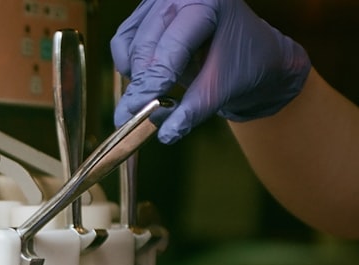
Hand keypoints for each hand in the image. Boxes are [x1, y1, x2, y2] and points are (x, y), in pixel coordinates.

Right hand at [111, 0, 309, 143]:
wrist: (257, 56)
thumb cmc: (246, 66)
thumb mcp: (221, 90)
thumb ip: (192, 111)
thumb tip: (165, 134)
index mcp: (206, 4)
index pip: (170, 48)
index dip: (152, 83)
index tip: (137, 112)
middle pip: (145, 46)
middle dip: (141, 84)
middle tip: (131, 116)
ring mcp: (160, 3)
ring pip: (129, 44)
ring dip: (136, 75)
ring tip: (153, 95)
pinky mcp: (147, 14)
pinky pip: (124, 42)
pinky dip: (130, 65)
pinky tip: (149, 78)